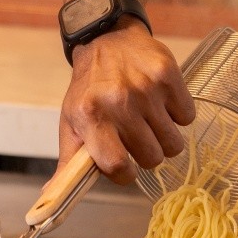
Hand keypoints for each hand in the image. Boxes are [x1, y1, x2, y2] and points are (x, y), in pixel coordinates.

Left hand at [59, 19, 194, 182]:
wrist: (105, 39)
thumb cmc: (89, 90)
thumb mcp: (71, 122)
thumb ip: (67, 162)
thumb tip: (49, 198)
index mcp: (90, 117)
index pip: (117, 167)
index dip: (124, 172)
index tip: (123, 163)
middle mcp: (118, 102)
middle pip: (151, 159)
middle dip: (145, 152)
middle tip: (134, 131)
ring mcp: (145, 88)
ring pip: (173, 143)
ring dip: (163, 136)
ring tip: (147, 117)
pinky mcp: (168, 75)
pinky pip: (187, 117)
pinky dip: (177, 114)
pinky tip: (160, 100)